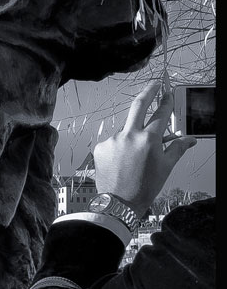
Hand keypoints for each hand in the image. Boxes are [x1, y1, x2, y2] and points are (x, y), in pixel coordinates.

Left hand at [93, 80, 197, 215]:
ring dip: (132, 137)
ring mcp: (112, 141)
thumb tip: (188, 139)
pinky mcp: (100, 147)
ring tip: (134, 159)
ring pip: (126, 131)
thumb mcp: (166, 166)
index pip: (160, 113)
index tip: (167, 93)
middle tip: (154, 85)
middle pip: (138, 106)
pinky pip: (113, 142)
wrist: (119, 202)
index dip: (166, 101)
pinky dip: (119, 147)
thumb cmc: (144, 187)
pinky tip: (122, 162)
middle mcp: (129, 136)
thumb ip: (177, 148)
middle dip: (148, 92)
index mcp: (148, 139)